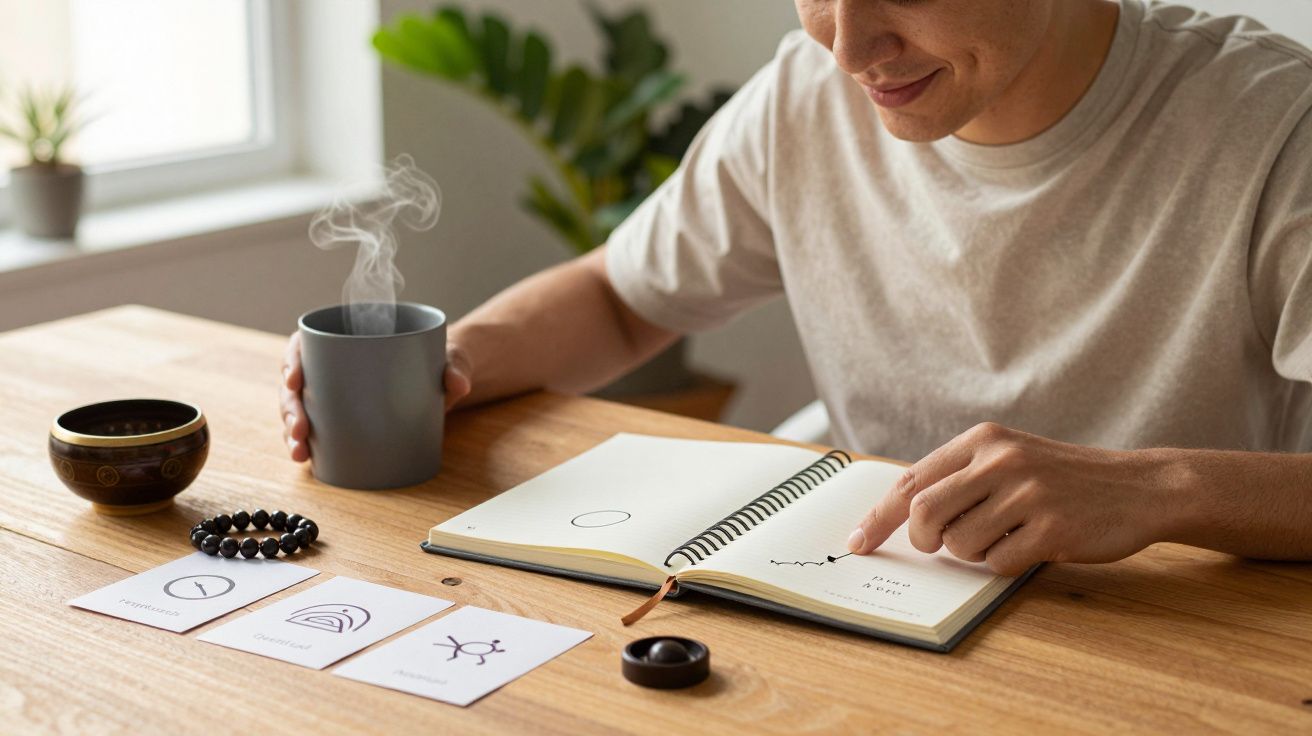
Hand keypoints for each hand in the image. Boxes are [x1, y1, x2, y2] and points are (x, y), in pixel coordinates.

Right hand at [278, 332, 473, 462]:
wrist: (446, 380)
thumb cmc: (440, 359)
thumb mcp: (449, 357)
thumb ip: (455, 366)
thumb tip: (459, 384)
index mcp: (346, 340)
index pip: (305, 345)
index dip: (292, 361)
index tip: (294, 380)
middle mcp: (332, 367)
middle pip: (296, 384)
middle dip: (290, 408)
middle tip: (301, 428)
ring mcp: (334, 395)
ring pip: (299, 410)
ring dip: (292, 431)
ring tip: (300, 451)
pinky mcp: (342, 419)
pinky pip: (315, 430)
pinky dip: (306, 444)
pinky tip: (304, 458)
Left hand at [846, 422, 1171, 575]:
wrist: (1140, 487)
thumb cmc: (1063, 479)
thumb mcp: (1009, 459)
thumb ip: (960, 478)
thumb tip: (899, 516)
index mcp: (983, 440)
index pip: (910, 482)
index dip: (877, 517)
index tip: (857, 543)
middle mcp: (1001, 460)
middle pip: (924, 515)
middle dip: (925, 543)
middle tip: (943, 547)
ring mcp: (1027, 493)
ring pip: (960, 545)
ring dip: (975, 554)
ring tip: (1008, 536)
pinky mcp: (1052, 527)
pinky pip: (1000, 564)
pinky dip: (1008, 565)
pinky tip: (1033, 545)